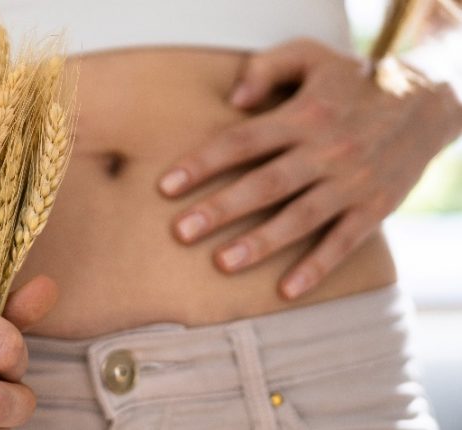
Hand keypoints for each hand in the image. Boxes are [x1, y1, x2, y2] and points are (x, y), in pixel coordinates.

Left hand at [158, 39, 461, 298]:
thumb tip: (231, 99)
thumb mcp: (311, 56)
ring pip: (300, 218)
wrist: (427, 103)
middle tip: (181, 232)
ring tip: (221, 263)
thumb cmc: (353, 81)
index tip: (166, 186)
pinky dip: (316, 267)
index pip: (241, 142)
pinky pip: (343, 242)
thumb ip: (266, 69)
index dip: (202, 164)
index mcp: (302, 116)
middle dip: (220, 209)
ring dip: (260, 243)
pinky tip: (285, 290)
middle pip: (264, 184)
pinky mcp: (374, 207)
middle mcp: (325, 150)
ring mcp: (351, 182)